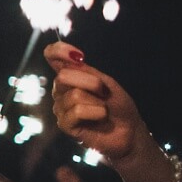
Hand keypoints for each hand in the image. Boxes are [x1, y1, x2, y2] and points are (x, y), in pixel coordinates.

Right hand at [44, 41, 143, 162]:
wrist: (129, 130)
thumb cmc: (118, 105)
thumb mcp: (106, 82)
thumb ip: (86, 71)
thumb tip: (72, 57)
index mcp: (69, 76)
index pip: (52, 56)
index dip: (59, 51)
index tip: (78, 55)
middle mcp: (61, 90)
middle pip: (63, 76)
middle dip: (91, 82)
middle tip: (104, 92)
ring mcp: (61, 108)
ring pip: (74, 95)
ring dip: (97, 102)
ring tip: (103, 110)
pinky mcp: (65, 125)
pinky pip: (76, 111)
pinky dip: (95, 113)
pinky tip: (99, 118)